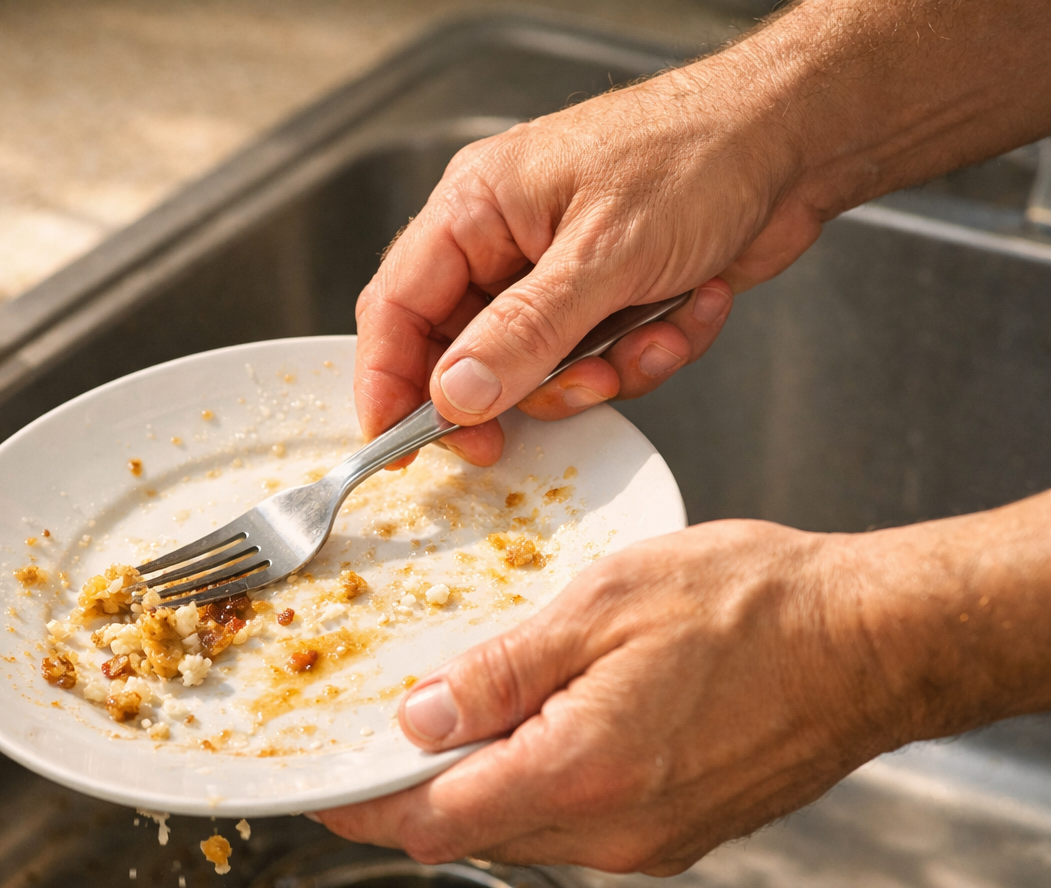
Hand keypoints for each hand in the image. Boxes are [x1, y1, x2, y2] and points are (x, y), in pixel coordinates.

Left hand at [316, 521, 903, 874]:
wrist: (875, 639)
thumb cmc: (757, 606)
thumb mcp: (603, 605)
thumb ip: (500, 669)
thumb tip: (420, 716)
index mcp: (581, 774)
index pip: (433, 821)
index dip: (366, 807)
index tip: (326, 791)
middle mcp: (614, 830)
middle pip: (474, 833)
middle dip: (419, 792)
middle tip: (390, 734)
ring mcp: (653, 841)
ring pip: (526, 831)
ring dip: (483, 785)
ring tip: (471, 713)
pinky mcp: (682, 833)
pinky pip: (580, 824)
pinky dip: (541, 784)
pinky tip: (548, 724)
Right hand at [353, 70, 818, 465]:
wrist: (798, 141)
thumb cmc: (698, 155)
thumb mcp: (604, 255)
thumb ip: (523, 333)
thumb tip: (455, 394)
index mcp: (476, 208)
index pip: (397, 307)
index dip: (389, 382)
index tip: (399, 447)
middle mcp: (505, 242)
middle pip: (463, 350)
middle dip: (517, 390)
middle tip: (541, 418)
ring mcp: (556, 275)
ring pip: (538, 369)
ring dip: (597, 373)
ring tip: (646, 340)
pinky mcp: (607, 300)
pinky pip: (598, 361)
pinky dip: (646, 354)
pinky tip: (689, 310)